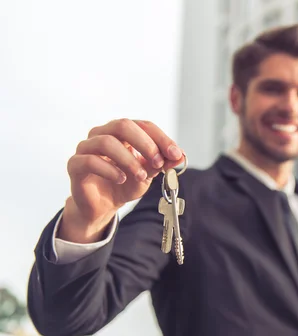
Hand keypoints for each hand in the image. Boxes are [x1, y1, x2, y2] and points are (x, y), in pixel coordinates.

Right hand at [58, 119, 184, 242]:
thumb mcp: (147, 174)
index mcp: (122, 132)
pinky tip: (121, 179)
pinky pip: (89, 161)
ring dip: (128, 159)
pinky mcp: (75, 165)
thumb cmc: (125, 183)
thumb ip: (161, 164)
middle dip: (145, 143)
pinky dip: (109, 170)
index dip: (161, 138)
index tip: (175, 154)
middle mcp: (102, 134)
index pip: (143, 125)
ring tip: (141, 176)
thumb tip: (180, 156)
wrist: (103, 205)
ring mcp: (86, 148)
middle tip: (157, 162)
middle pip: (123, 125)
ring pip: (106, 142)